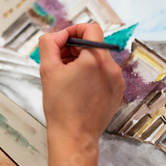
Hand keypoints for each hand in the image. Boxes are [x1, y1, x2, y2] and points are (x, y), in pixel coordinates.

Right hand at [39, 23, 124, 143]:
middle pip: (94, 44)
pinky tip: (78, 88)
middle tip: (59, 61)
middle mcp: (111, 67)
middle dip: (75, 48)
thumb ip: (50, 44)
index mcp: (95, 59)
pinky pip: (104, 73)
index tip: (62, 42)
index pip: (91, 28)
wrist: (74, 137)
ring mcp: (117, 80)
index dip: (74, 30)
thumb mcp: (47, 70)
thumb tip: (58, 35)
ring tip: (67, 77)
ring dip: (82, 61)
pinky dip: (91, 74)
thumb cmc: (60, 106)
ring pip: (99, 59)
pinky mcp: (118, 92)